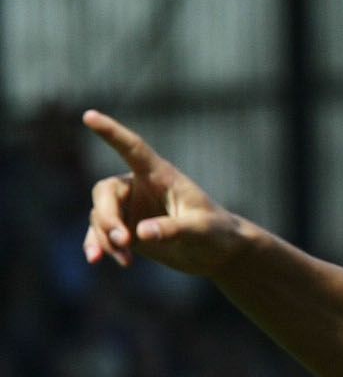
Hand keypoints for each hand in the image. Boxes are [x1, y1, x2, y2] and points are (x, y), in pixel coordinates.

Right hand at [81, 109, 250, 274]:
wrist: (218, 253)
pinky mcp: (127, 230)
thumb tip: (140, 234)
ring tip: (126, 260)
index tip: (89, 116)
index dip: (111, 132)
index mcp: (159, 175)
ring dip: (107, 238)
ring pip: (100, 216)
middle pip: (105, 192)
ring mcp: (130, 208)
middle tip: (124, 241)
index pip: (132, 148)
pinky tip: (94, 260)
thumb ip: (173, 230)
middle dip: (108, 217)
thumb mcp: (200, 230)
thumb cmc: (216, 233)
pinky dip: (97, 245)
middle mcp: (139, 187)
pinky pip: (101, 234)